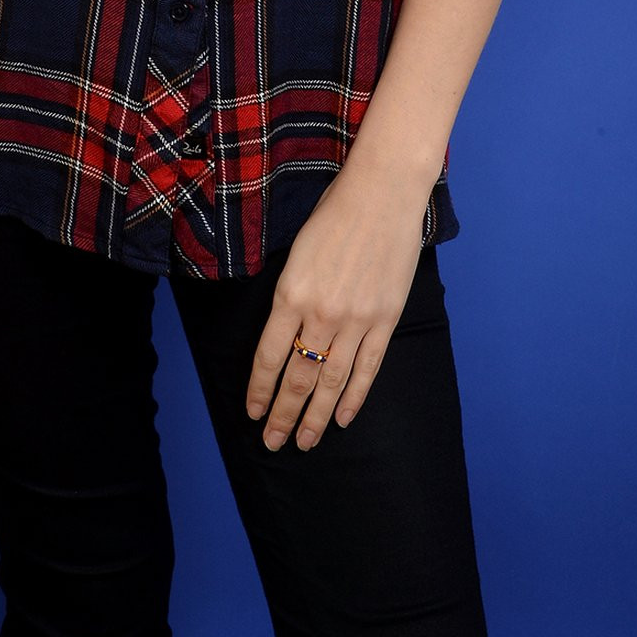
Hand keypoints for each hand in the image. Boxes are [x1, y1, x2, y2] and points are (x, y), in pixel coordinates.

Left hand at [244, 168, 424, 450]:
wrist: (382, 194)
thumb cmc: (333, 214)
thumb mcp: (296, 253)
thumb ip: (289, 296)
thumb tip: (284, 335)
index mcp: (291, 293)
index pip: (269, 356)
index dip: (259, 389)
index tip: (252, 412)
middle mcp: (321, 313)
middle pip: (298, 377)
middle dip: (282, 414)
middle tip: (273, 442)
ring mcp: (356, 320)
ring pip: (331, 382)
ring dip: (316, 417)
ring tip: (304, 441)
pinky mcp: (384, 320)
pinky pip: (367, 369)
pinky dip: (355, 397)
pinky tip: (344, 418)